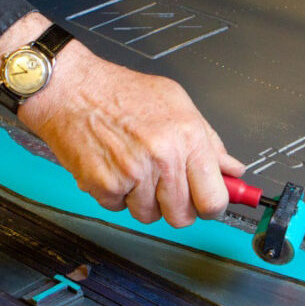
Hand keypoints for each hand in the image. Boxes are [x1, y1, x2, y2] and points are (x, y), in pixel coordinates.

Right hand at [0, 13, 239, 226]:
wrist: (71, 89)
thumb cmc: (121, 92)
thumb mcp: (177, 103)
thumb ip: (209, 141)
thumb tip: (233, 170)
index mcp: (188, 138)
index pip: (214, 200)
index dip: (210, 206)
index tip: (205, 203)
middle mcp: (164, 157)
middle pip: (182, 216)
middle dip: (174, 206)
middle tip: (163, 185)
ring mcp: (134, 174)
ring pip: (149, 216)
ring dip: (142, 200)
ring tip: (133, 168)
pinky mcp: (105, 185)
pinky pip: (118, 208)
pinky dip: (114, 194)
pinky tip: (112, 168)